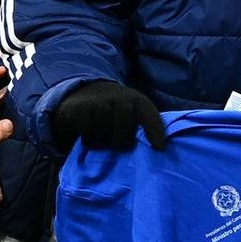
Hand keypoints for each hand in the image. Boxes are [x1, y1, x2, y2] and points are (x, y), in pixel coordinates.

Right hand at [53, 80, 169, 152]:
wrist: (84, 93)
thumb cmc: (114, 111)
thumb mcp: (132, 113)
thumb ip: (144, 125)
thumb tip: (158, 147)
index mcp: (136, 100)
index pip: (148, 113)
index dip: (154, 130)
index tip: (159, 148)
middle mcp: (118, 97)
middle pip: (124, 125)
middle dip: (121, 140)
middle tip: (116, 146)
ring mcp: (98, 101)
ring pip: (105, 130)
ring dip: (103, 141)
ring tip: (101, 140)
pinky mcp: (81, 108)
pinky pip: (88, 130)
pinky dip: (89, 138)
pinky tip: (88, 136)